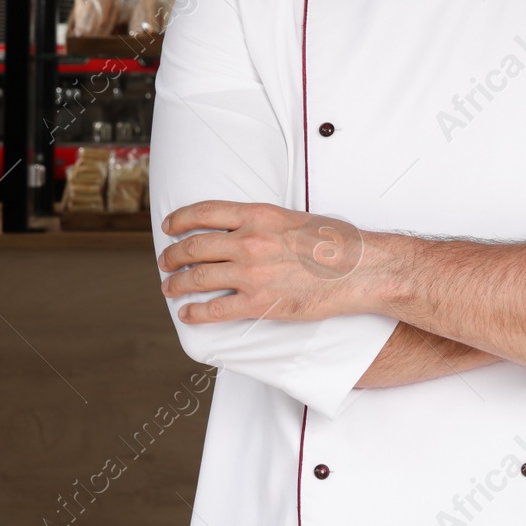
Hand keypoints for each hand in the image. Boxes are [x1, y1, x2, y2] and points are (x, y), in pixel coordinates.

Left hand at [158, 201, 366, 323]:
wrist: (359, 269)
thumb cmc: (336, 242)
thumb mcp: (296, 218)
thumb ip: (266, 223)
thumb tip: (246, 230)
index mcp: (258, 215)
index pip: (204, 212)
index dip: (180, 220)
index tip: (170, 226)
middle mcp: (249, 241)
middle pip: (193, 246)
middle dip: (172, 254)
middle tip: (166, 261)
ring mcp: (252, 273)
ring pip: (196, 277)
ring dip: (176, 283)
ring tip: (169, 287)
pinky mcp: (259, 303)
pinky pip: (215, 309)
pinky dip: (194, 312)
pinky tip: (187, 313)